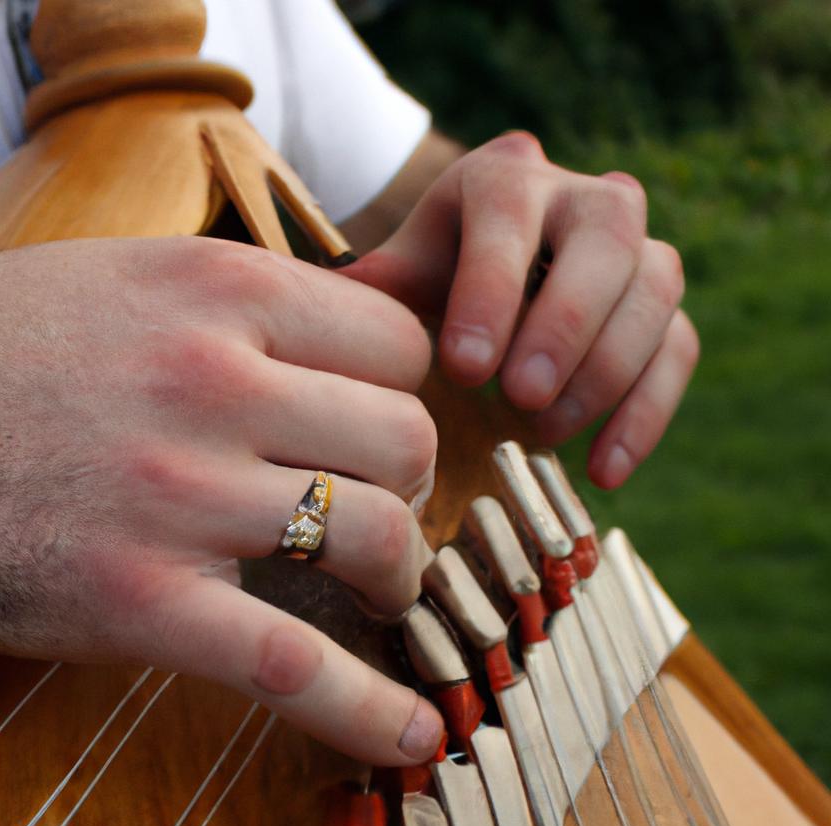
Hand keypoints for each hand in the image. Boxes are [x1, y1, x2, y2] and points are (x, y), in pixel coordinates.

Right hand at [0, 239, 442, 764]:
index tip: (376, 435)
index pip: (397, 345)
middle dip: (411, 485)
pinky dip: (368, 709)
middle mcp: (215, 381)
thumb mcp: (122, 278)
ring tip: (380, 593)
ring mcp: (181, 494)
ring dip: (401, 576)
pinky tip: (412, 734)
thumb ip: (231, 306)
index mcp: (217, 292)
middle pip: (406, 438)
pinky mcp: (139, 601)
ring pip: (378, 537)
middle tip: (378, 513)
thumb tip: (327, 332)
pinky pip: (294, 665)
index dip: (403, 394)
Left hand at [342, 131, 699, 488]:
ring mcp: (637, 247)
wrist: (491, 270)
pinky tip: (604, 473)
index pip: (510, 217)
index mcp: (507, 178)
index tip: (464, 368)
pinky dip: (647, 414)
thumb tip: (320, 318)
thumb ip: (374, 290)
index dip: (492, 290)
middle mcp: (586, 197)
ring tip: (545, 433)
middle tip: (519, 398)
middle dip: (564, 325)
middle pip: (605, 242)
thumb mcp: (402, 272)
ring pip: (653, 293)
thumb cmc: (435, 274)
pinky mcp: (662, 303)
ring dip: (605, 372)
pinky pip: (679, 349)